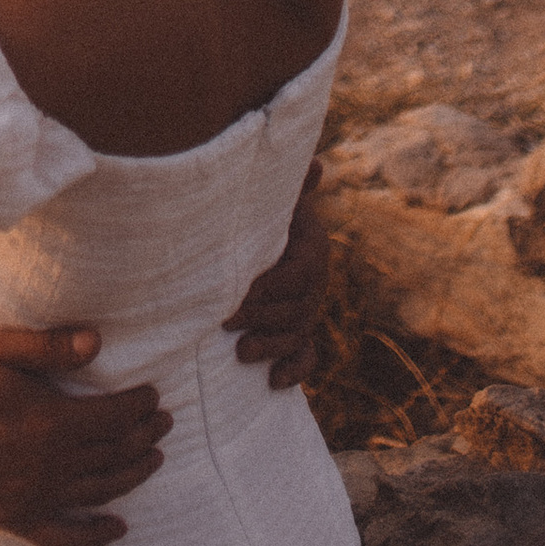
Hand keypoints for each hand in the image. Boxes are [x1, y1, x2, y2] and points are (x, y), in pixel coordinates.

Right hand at [0, 325, 166, 545]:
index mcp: (54, 423)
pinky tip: (118, 528)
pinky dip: (96, 536)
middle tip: (164, 424)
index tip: (154, 396)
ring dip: (133, 475)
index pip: (114, 418)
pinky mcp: (18, 518)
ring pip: (101, 491)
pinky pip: (67, 538)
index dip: (140, 407)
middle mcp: (53, 466)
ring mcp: (37, 497)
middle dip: (145, 437)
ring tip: (154, 460)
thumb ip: (50, 347)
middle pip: (114, 454)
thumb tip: (98, 342)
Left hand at [225, 161, 328, 389]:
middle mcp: (315, 282)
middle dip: (261, 317)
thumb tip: (320, 163)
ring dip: (272, 346)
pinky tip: (273, 382)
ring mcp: (307, 309)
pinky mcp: (298, 331)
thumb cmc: (258, 209)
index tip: (241, 289)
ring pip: (298, 334)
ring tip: (241, 352)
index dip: (271, 285)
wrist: (256, 230)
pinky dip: (294, 370)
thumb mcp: (272, 197)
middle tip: (224, 320)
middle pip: (296, 309)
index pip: (299, 275)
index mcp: (311, 249)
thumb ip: (292, 184)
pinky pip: (306, 356)